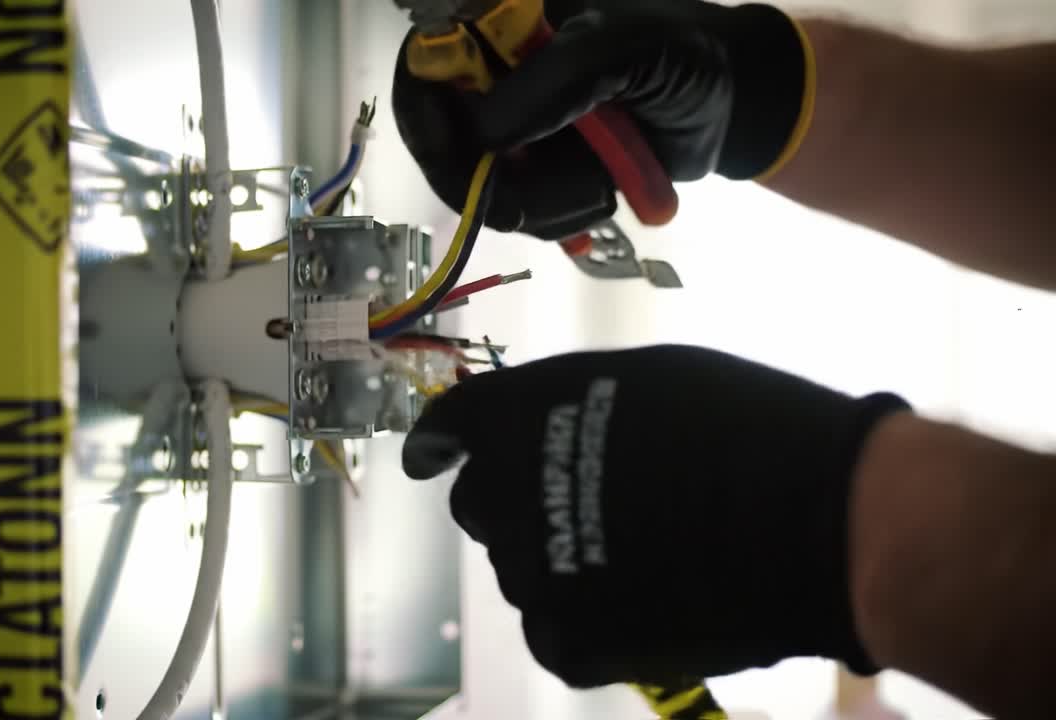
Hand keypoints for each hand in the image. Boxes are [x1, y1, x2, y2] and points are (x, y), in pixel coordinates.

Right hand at [391, 0, 810, 238]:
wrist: (734, 105)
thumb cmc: (688, 56)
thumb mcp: (625, 50)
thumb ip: (554, 81)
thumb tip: (484, 136)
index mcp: (509, 19)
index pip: (427, 57)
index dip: (423, 107)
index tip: (452, 153)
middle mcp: (500, 70)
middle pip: (439, 130)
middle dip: (476, 174)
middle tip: (518, 201)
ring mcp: (519, 121)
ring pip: (476, 179)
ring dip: (529, 201)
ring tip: (593, 188)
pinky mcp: (541, 166)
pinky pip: (515, 205)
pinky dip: (551, 216)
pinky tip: (595, 202)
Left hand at [402, 345, 906, 685]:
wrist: (816, 523)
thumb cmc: (751, 432)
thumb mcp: (648, 381)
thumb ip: (571, 405)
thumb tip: (544, 428)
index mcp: (521, 414)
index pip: (450, 428)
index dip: (441, 443)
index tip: (433, 457)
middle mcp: (508, 490)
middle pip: (481, 504)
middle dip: (516, 502)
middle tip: (582, 507)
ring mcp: (533, 571)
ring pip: (522, 568)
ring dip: (557, 559)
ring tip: (639, 555)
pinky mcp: (567, 640)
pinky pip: (554, 627)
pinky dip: (585, 616)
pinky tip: (642, 599)